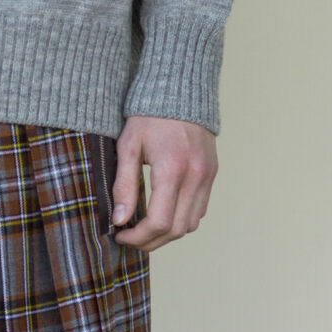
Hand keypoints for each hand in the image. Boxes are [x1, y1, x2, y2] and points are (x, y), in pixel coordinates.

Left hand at [110, 114, 216, 250]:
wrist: (180, 90)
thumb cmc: (148, 116)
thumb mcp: (128, 146)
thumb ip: (124, 185)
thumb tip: (119, 220)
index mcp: (172, 170)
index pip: (159, 222)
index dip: (138, 238)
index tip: (120, 236)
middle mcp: (195, 176)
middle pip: (176, 230)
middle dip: (151, 242)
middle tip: (129, 239)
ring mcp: (207, 176)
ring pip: (191, 224)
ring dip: (167, 234)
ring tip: (143, 229)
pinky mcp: (212, 174)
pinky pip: (200, 210)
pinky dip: (182, 219)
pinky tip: (162, 213)